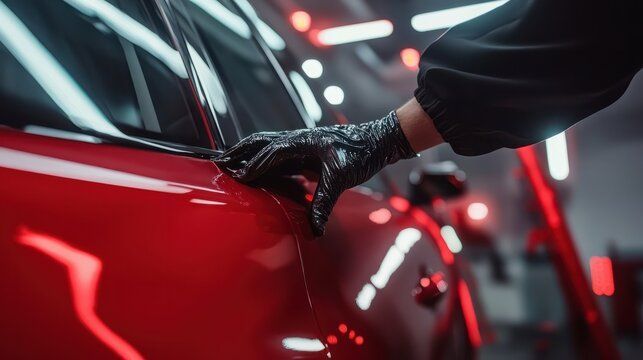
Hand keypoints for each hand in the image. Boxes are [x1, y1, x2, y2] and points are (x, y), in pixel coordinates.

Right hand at [214, 111, 416, 235]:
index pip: (270, 153)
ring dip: (247, 155)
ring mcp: (300, 144)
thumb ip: (324, 202)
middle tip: (218, 162)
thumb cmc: (360, 153)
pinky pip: (278, 156)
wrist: (377, 140)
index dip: (253, 166)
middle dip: (239, 152)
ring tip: (230, 165)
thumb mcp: (341, 178)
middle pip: (260, 143)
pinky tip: (258, 173)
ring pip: (266, 147)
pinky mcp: (305, 152)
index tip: (236, 177)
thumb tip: (314, 228)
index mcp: (301, 141)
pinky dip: (263, 162)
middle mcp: (296, 140)